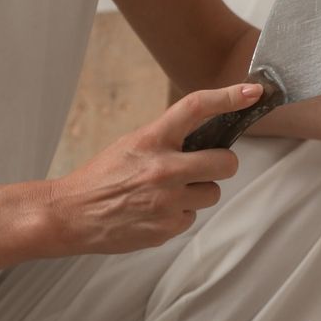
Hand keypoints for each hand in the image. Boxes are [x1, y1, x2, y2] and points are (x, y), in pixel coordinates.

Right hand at [42, 83, 261, 255]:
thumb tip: (210, 135)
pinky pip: (192, 217)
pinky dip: (180, 214)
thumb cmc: (103, 175)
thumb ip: (170, 138)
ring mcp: (166, 201)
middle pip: (226, 163)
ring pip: (212, 193)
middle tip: (205, 165)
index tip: (252, 92)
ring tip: (167, 192)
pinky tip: (155, 210)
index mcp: (152, 139)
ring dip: (198, 192)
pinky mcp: (166, 228)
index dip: (228, 97)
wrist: (69, 215)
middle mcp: (163, 168)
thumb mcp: (134, 143)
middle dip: (222, 164)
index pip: (196, 107)